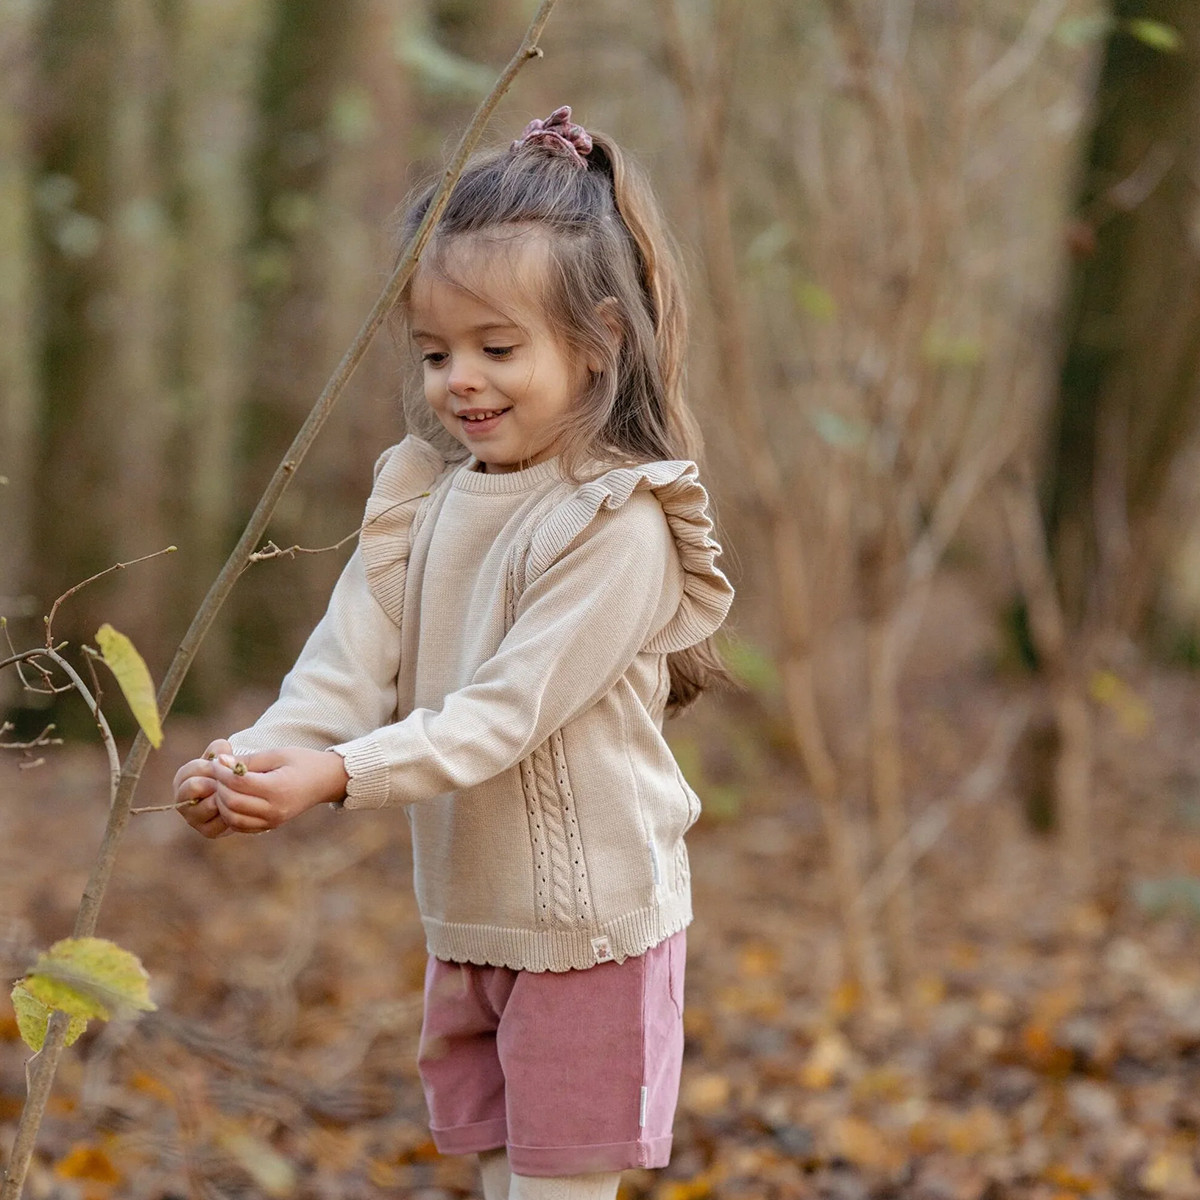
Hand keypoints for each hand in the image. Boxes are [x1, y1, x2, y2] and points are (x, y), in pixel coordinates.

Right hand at [174, 738, 233, 838]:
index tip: (225, 765)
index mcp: (182, 779)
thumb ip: (219, 750)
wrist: (239, 794)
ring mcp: (193, 818)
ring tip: (236, 792)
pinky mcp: (207, 831)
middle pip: (192, 787)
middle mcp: (182, 800)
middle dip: (215, 781)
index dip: (210, 766)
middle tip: (230, 780)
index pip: (190, 770)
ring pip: (206, 807)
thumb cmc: (226, 771)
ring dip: (224, 798)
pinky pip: (218, 823)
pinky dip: (230, 814)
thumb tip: (222, 751)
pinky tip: (240, 807)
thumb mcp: (221, 756)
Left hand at [209, 747, 348, 833]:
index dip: (222, 772)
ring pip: (233, 818)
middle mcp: (274, 809)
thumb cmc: (302, 762)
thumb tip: (220, 762)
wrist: (326, 780)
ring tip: (224, 786)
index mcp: (278, 788)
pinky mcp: (271, 826)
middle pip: (232, 802)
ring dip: (222, 802)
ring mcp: (273, 820)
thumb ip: (248, 760)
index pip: (238, 783)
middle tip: (218, 773)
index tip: (217, 761)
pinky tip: (232, 798)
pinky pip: (241, 826)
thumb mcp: (277, 754)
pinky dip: (230, 814)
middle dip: (219, 786)